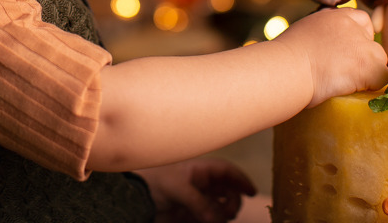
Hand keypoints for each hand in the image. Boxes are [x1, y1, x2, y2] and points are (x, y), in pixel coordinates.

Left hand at [137, 158, 256, 222]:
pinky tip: (207, 222)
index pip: (227, 171)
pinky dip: (214, 221)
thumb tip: (216, 219)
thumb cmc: (154, 183)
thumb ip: (198, 202)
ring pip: (222, 208)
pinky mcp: (193, 215)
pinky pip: (212, 219)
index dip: (241, 179)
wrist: (136, 198)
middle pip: (230, 192)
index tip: (252, 191)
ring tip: (212, 220)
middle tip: (227, 213)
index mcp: (200, 171)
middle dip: (233, 202)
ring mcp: (199, 201)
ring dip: (223, 215)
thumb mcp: (177, 187)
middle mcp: (203, 185)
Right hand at [278, 7, 387, 106]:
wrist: (287, 68)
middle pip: (372, 42)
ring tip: (344, 82)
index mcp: (335, 16)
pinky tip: (350, 88)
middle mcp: (352, 26)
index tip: (347, 53)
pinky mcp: (369, 65)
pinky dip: (371, 86)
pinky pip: (383, 79)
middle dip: (362, 57)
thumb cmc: (285, 57)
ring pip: (379, 60)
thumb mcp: (304, 33)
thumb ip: (322, 34)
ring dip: (367, 72)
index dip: (358, 38)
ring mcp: (363, 45)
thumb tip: (327, 48)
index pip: (361, 20)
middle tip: (344, 71)